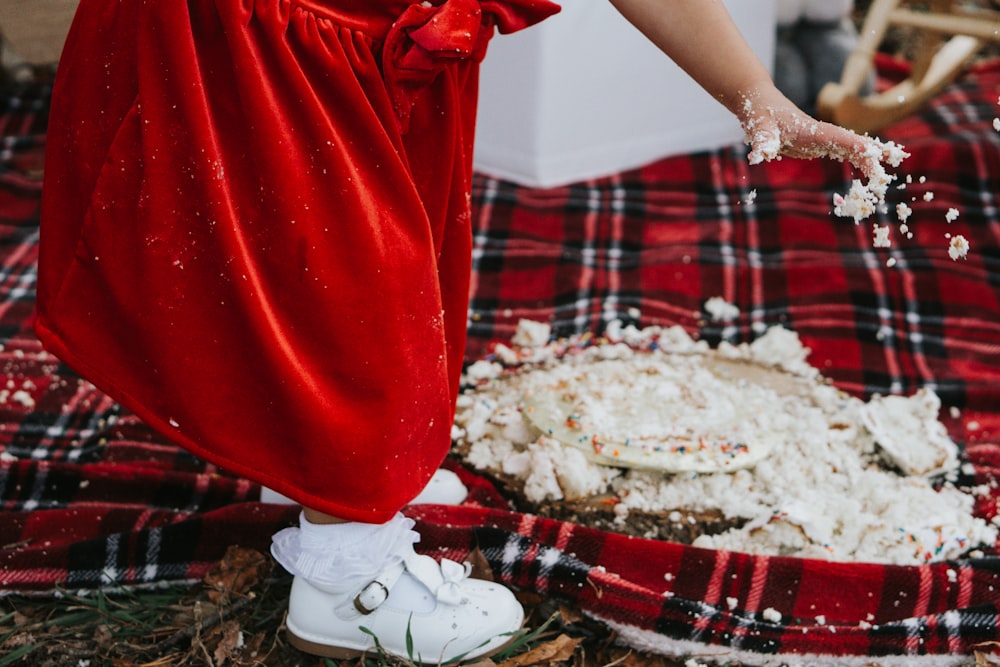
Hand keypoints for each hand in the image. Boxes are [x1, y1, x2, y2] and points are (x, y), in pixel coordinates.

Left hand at [739, 87, 898, 178]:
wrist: (759, 100)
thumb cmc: (757, 111)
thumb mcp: (758, 125)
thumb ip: (762, 139)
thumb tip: (760, 155)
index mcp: (808, 128)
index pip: (833, 136)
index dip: (851, 143)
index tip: (870, 151)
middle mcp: (819, 132)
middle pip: (848, 141)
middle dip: (868, 151)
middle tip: (889, 163)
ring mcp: (819, 137)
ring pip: (848, 146)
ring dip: (867, 156)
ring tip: (885, 171)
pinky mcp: (815, 143)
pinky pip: (840, 151)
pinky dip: (856, 158)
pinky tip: (867, 167)